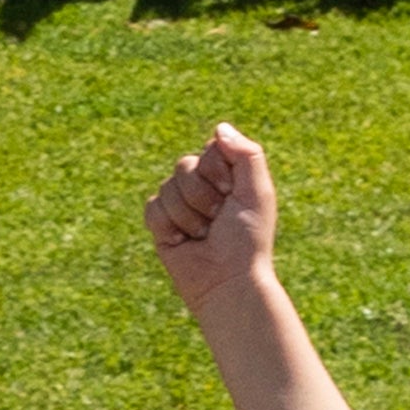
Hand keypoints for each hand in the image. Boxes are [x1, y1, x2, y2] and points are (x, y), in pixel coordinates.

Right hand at [144, 122, 278, 315]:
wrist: (227, 281)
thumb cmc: (248, 238)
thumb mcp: (257, 190)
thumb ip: (246, 153)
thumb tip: (218, 128)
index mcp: (226, 173)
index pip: (209, 149)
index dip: (217, 171)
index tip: (231, 194)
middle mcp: (202, 185)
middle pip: (184, 165)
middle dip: (201, 195)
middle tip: (216, 219)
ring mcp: (180, 205)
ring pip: (168, 188)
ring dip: (187, 215)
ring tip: (202, 235)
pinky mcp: (161, 226)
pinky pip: (152, 208)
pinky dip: (168, 225)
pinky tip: (182, 242)